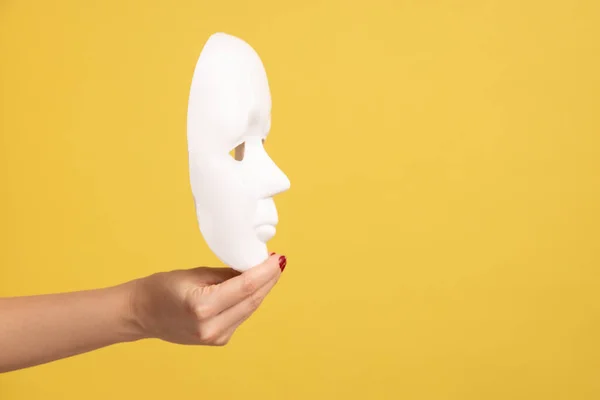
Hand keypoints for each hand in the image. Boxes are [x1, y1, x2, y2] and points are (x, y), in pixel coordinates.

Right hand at [128, 253, 285, 345]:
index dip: (266, 272)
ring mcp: (215, 337)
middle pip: (252, 300)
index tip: (278, 258)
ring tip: (269, 269)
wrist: (142, 314)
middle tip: (278, 261)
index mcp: (203, 307)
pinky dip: (249, 300)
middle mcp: (211, 327)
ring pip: (249, 309)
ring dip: (262, 289)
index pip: (245, 288)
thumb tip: (254, 266)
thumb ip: (227, 273)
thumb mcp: (196, 273)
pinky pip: (241, 316)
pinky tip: (254, 286)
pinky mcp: (218, 340)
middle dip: (268, 279)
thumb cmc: (163, 288)